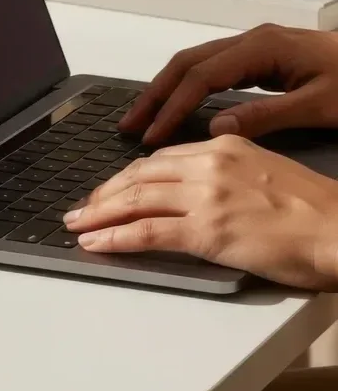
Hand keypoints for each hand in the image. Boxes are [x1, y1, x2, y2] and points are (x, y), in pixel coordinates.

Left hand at [64, 136, 337, 289]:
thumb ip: (227, 174)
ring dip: (99, 214)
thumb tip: (199, 190)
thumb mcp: (265, 173)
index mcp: (224, 146)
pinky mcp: (206, 231)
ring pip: (135, 200)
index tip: (110, 189)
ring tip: (77, 225)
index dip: (128, 177)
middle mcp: (209, 164)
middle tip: (82, 208)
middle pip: (140, 175)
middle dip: (104, 193)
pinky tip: (97, 243)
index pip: (160, 159)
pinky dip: (115, 237)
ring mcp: (205, 197)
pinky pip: (147, 232)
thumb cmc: (314, 211)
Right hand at [120, 23, 337, 145]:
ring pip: (195, 63)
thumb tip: (217, 127)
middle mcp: (253, 41)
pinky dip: (187, 89)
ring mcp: (256, 47)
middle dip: (154, 94)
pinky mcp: (261, 58)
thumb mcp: (319, 104)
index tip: (151, 135)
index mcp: (263, 48)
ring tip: (143, 119)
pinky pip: (211, 70)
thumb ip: (266, 115)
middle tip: (128, 125)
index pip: (201, 78)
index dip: (171, 107)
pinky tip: (179, 108)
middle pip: (187, 63)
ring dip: (166, 90)